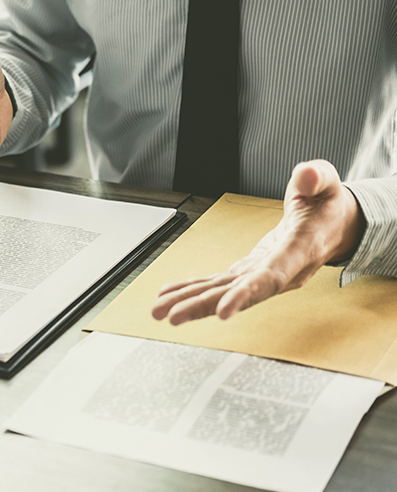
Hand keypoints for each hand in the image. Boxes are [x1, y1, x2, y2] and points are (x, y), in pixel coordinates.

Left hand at [152, 160, 365, 323]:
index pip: (272, 277)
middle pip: (238, 293)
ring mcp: (262, 275)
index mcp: (301, 251)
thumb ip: (316, 178)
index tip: (223, 311)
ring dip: (189, 302)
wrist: (333, 225)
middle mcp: (280, 272)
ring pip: (222, 292)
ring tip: (159, 310)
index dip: (246, 294)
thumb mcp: (328, 182)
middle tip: (171, 315)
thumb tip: (306, 175)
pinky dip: (192, 289)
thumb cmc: (328, 204)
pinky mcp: (248, 272)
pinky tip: (169, 294)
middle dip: (203, 305)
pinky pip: (218, 284)